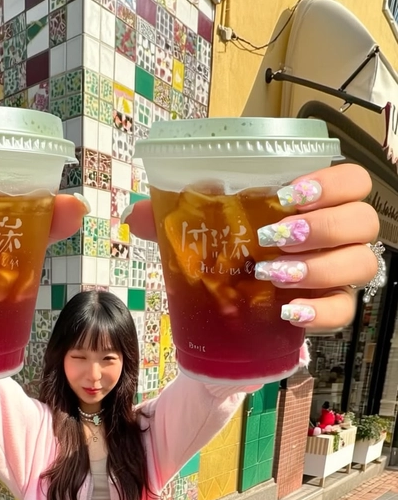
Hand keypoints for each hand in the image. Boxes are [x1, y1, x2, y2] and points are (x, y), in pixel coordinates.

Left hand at [125, 164, 378, 331]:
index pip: (353, 181)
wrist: (228, 318)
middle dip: (322, 227)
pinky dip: (318, 311)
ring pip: (360, 264)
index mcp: (313, 205)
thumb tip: (135, 213)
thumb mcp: (201, 236)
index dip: (333, 184)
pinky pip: (343, 312)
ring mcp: (338, 275)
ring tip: (272, 274)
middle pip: (364, 223)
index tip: (290, 194)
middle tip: (274, 238)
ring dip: (317, 267)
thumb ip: (171, 219)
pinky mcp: (330, 311)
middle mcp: (336, 237)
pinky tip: (288, 310)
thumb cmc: (228, 260)